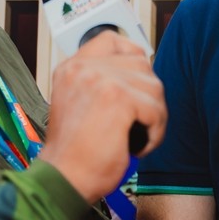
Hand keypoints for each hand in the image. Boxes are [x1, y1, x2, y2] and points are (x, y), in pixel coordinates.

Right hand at [37, 31, 164, 202]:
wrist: (63, 179)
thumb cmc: (73, 154)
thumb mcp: (79, 106)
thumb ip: (101, 85)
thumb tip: (141, 78)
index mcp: (71, 68)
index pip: (112, 40)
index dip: (132, 56)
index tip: (137, 82)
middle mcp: (82, 68)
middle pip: (141, 64)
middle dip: (148, 96)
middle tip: (140, 124)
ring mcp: (100, 79)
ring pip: (153, 87)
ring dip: (155, 117)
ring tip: (138, 138)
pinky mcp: (117, 98)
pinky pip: (156, 110)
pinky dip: (155, 133)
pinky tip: (138, 147)